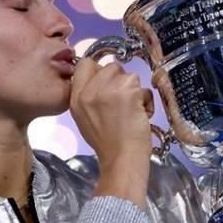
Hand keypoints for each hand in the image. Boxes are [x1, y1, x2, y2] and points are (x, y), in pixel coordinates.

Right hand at [69, 59, 153, 201]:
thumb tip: (102, 82)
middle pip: (110, 66)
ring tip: (132, 112)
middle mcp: (89, 90)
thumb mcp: (85, 118)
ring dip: (135, 92)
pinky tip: (141, 115)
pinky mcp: (128, 91)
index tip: (109, 84)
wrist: (121, 159)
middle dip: (121, 81)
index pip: (85, 64)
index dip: (100, 71)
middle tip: (123, 103)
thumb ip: (89, 97)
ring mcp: (108, 89)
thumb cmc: (108, 144)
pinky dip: (147, 101)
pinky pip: (144, 88)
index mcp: (76, 97)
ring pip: (129, 75)